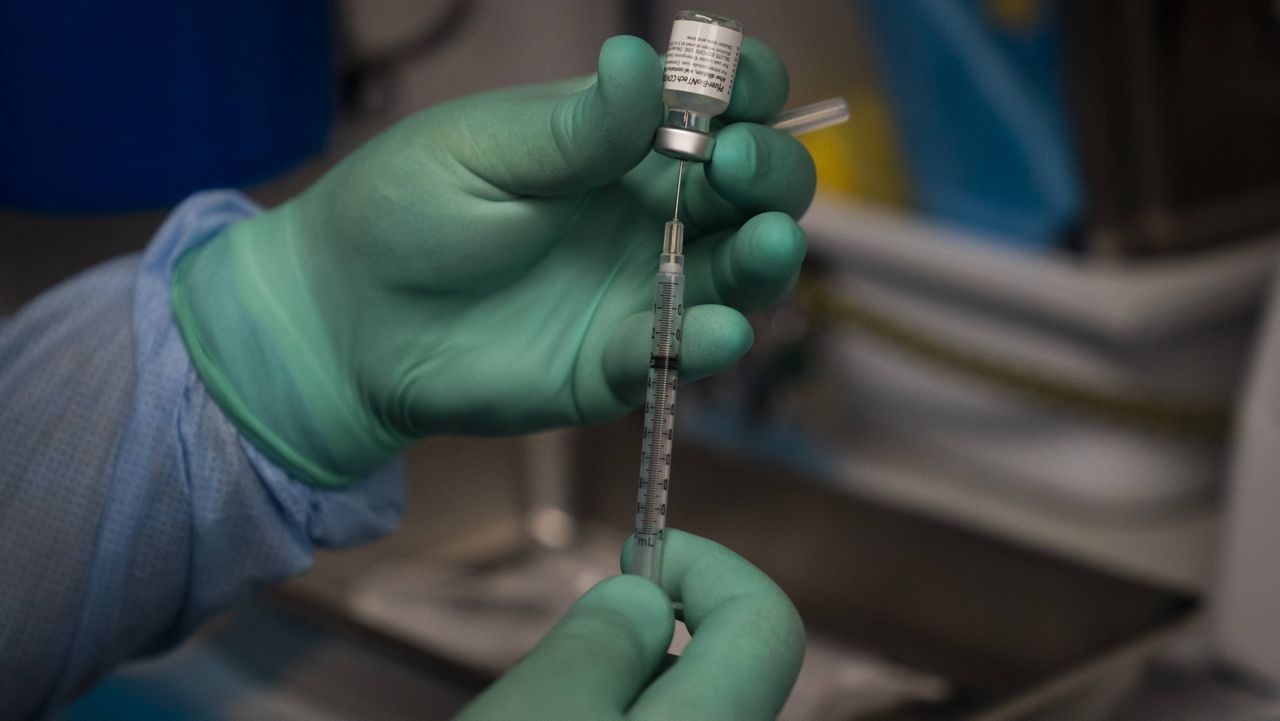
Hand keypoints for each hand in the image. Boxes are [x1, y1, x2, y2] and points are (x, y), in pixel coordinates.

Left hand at [172, 35, 814, 485]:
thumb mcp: (482, 149)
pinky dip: (706, 342)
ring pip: (740, 272)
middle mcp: (650, 211)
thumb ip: (573, 127)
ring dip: (768, 258)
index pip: (716, 107)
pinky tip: (713, 329)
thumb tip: (643, 60)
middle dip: (769, 172)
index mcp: (622, 142)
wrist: (345, 319)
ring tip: (769, 242)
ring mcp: (642, 288)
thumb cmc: (404, 209)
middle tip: (734, 166)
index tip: (737, 93)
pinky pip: (679, 351)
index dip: (746, 92)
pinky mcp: (620, 361)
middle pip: (752, 189)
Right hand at [456, 530, 804, 720]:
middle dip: (658, 623)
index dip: (706, 565)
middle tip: (580, 628)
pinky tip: (563, 716)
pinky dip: (617, 711)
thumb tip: (645, 596)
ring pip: (687, 701)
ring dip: (629, 675)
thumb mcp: (532, 710)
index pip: (765, 621)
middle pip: (729, 661)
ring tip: (548, 699)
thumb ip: (601, 641)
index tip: (633, 553)